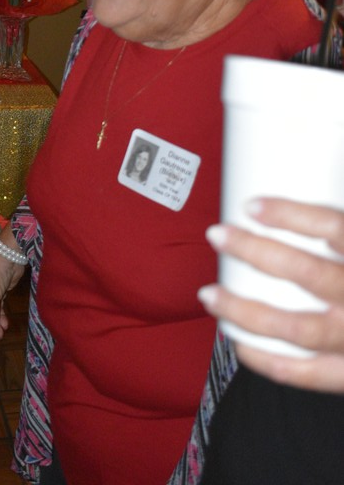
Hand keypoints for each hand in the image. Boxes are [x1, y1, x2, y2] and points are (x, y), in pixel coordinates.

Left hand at [198, 198, 343, 391]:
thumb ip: (340, 229)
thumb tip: (318, 167)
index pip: (334, 228)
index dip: (291, 214)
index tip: (252, 205)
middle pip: (306, 273)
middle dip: (255, 252)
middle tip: (218, 234)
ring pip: (297, 327)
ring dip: (246, 311)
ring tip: (210, 295)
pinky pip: (309, 374)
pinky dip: (270, 363)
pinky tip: (240, 343)